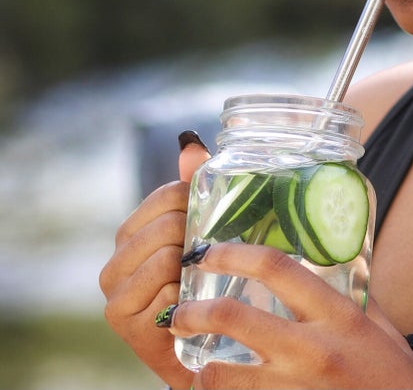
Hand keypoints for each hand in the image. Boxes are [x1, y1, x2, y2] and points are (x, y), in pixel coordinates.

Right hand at [99, 130, 210, 388]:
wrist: (201, 352)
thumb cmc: (205, 291)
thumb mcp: (202, 238)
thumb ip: (192, 191)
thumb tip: (191, 143)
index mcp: (133, 233)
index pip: (165, 195)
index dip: (197, 200)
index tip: (216, 215)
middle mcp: (115, 260)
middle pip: (165, 223)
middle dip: (197, 233)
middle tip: (215, 252)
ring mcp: (115, 292)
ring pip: (164, 255)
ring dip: (192, 266)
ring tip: (205, 278)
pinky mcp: (124, 322)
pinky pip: (164, 292)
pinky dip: (184, 295)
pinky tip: (191, 304)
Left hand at [166, 243, 412, 388]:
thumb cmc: (395, 374)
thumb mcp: (378, 325)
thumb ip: (350, 293)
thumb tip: (323, 263)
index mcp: (338, 315)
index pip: (275, 268)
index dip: (233, 254)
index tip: (209, 252)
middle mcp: (314, 349)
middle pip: (232, 317)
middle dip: (192, 311)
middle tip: (179, 311)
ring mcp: (296, 387)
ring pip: (221, 374)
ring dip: (199, 365)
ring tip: (193, 358)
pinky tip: (215, 389)